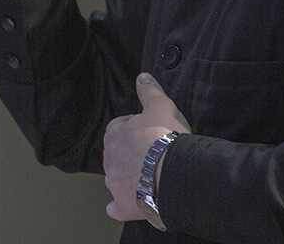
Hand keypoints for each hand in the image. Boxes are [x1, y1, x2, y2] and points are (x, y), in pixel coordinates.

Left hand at [103, 73, 191, 221]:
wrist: (174, 174)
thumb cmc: (167, 138)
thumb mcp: (161, 105)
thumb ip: (149, 90)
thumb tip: (142, 76)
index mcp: (114, 134)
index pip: (120, 128)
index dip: (137, 129)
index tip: (152, 133)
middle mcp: (110, 158)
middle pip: (119, 153)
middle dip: (133, 153)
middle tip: (155, 154)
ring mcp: (115, 183)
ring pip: (118, 178)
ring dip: (130, 177)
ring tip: (151, 177)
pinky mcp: (124, 204)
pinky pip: (117, 207)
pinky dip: (120, 206)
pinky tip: (126, 205)